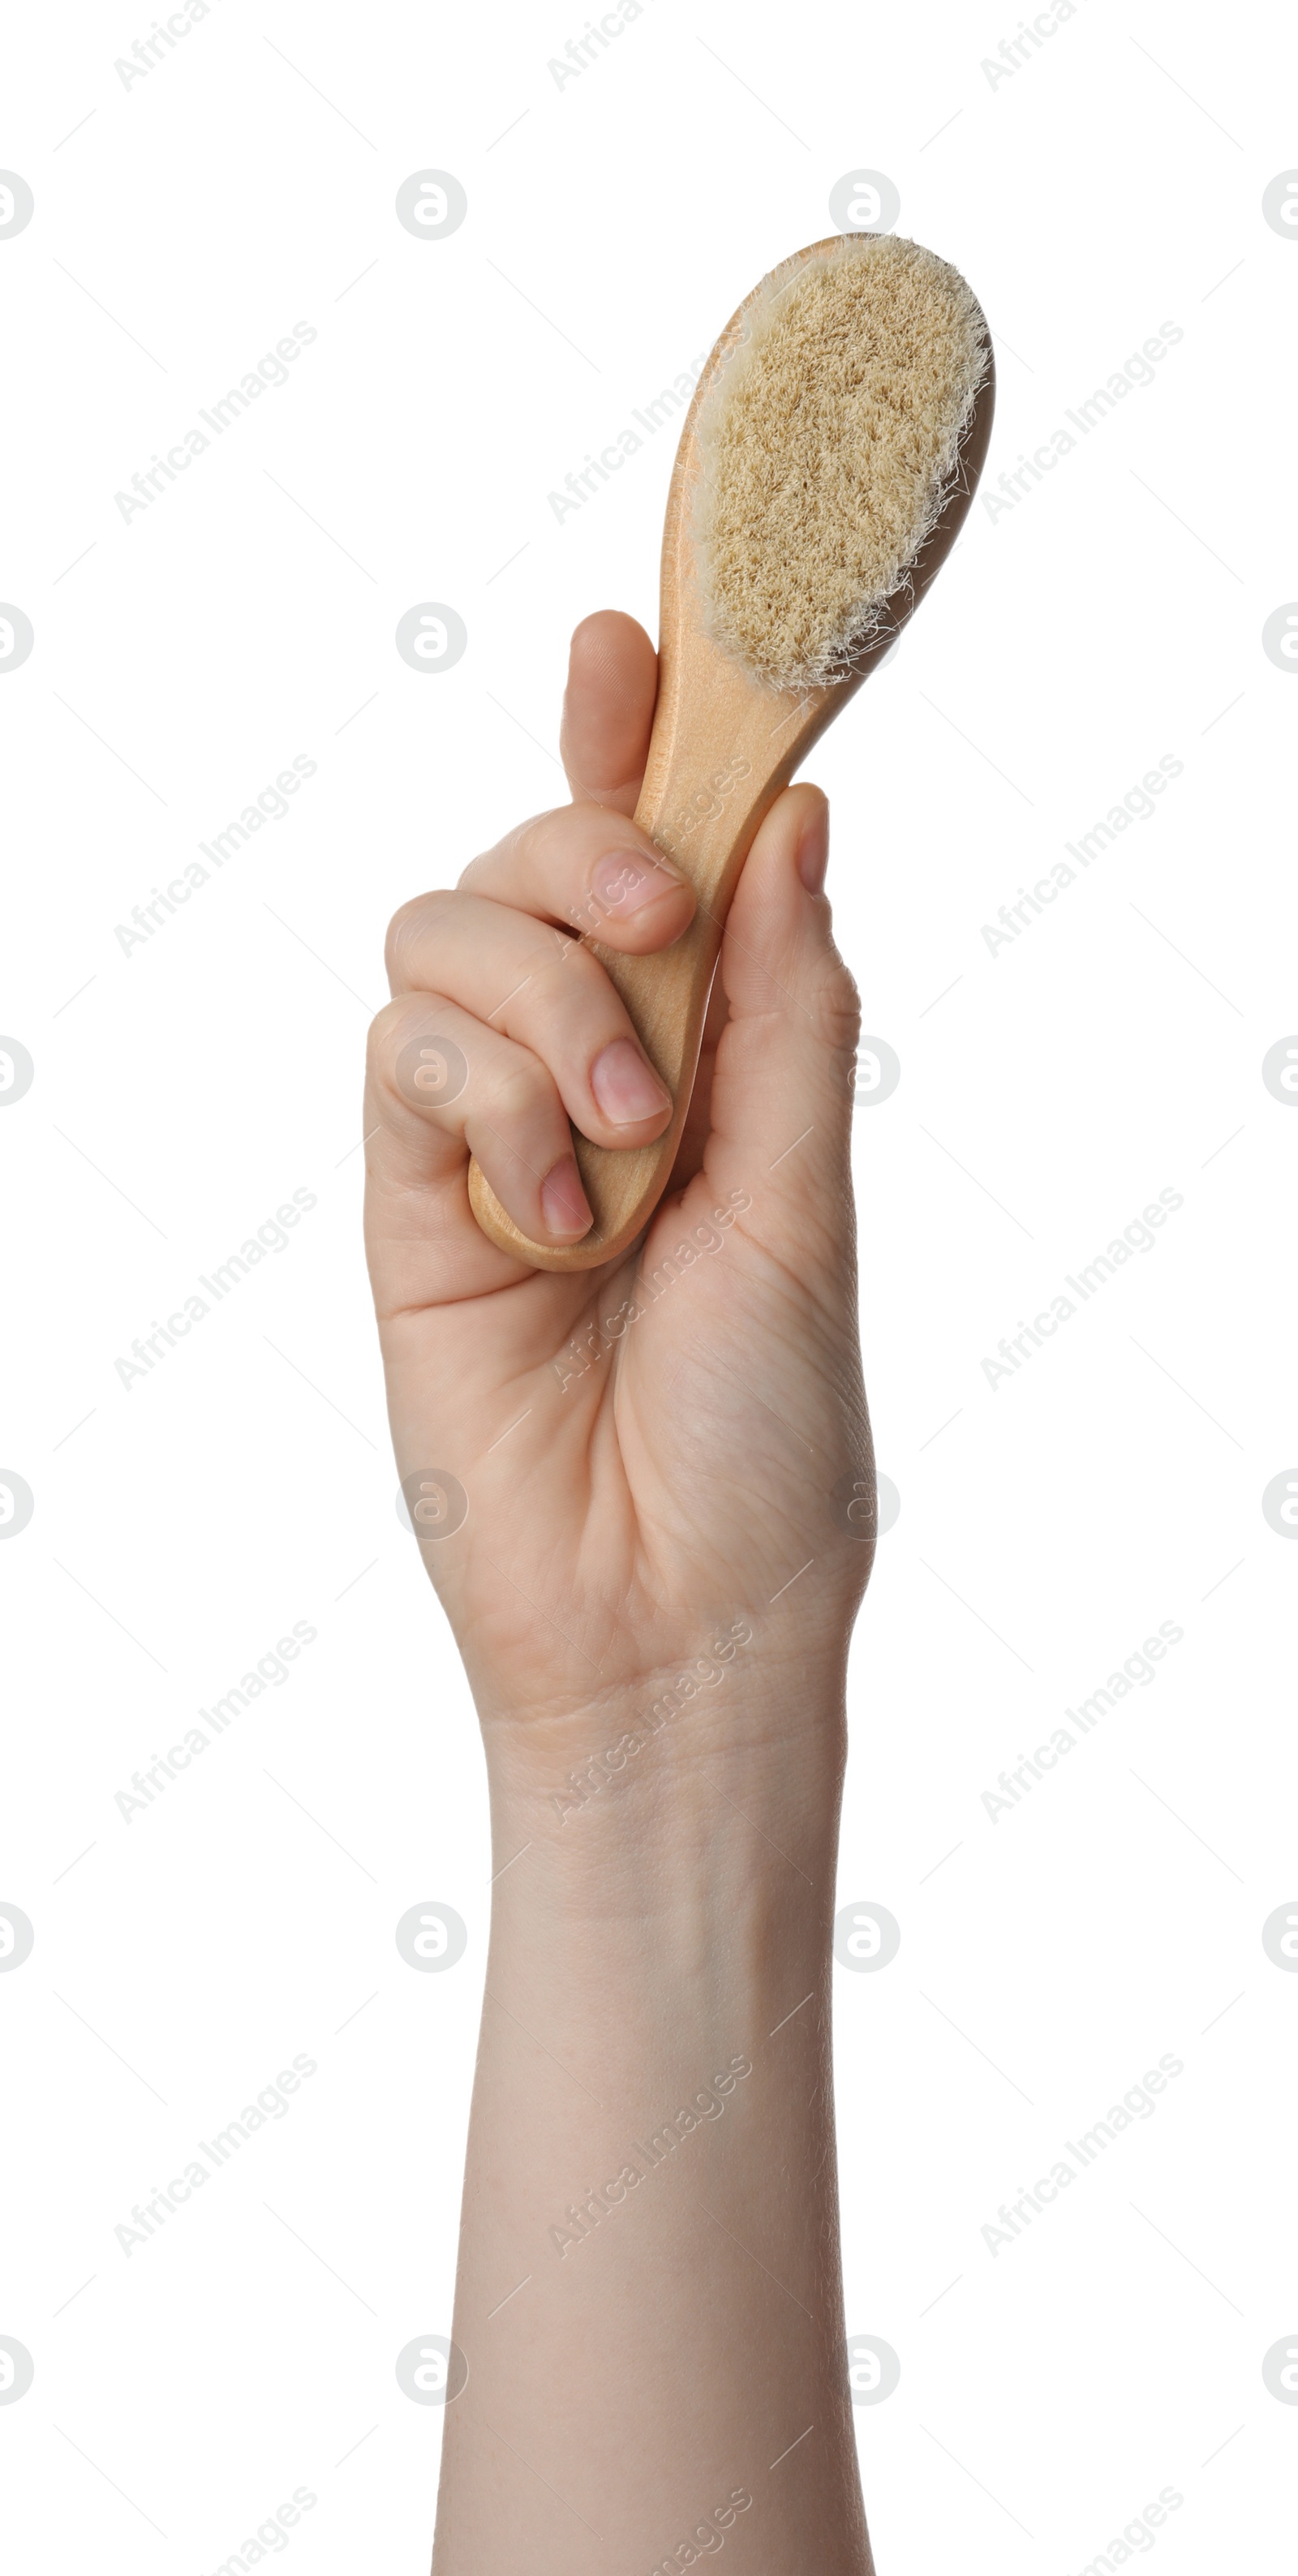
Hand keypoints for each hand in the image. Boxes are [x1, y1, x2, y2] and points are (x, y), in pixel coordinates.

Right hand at [363, 610, 874, 1771]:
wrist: (672, 1617)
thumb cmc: (768, 1437)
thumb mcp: (810, 1199)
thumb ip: (787, 1013)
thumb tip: (795, 822)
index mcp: (708, 1059)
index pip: (661, 862)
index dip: (638, 745)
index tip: (632, 640)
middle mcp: (589, 1071)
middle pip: (534, 858)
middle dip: (592, 849)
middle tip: (661, 928)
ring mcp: (486, 1129)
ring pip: (448, 933)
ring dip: (547, 1000)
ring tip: (626, 1139)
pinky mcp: (405, 1198)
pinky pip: (403, 1055)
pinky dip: (488, 1104)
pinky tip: (550, 1220)